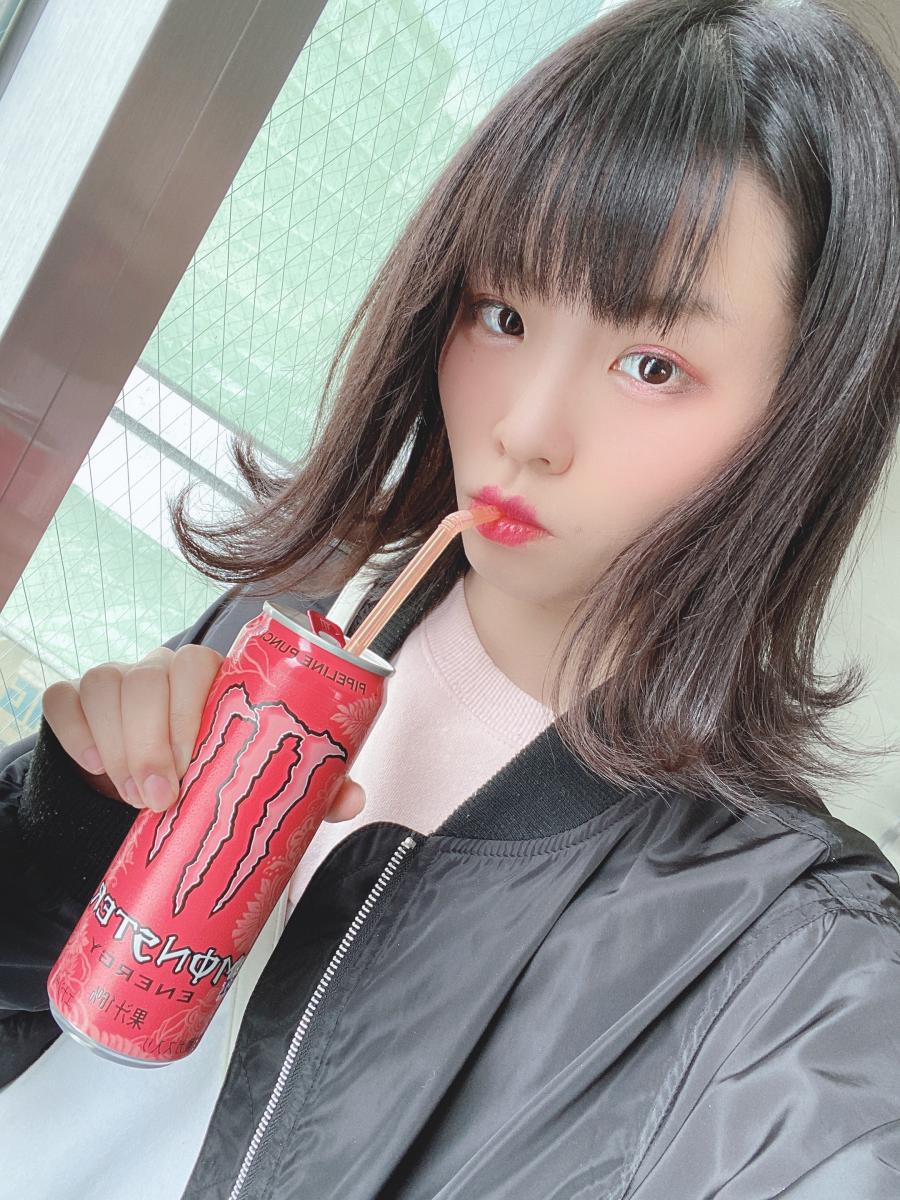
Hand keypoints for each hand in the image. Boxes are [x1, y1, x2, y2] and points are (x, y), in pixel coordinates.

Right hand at [41, 644, 366, 820]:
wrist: (147, 790)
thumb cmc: (212, 774)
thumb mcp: (254, 782)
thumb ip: (306, 788)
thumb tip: (353, 798)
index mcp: (212, 681)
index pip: (206, 666)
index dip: (198, 707)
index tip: (198, 762)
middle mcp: (163, 672)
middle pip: (155, 674)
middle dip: (156, 736)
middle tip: (163, 797)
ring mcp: (117, 682)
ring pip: (108, 683)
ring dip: (121, 742)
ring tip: (135, 796)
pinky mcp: (75, 704)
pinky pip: (65, 700)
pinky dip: (76, 729)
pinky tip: (93, 764)